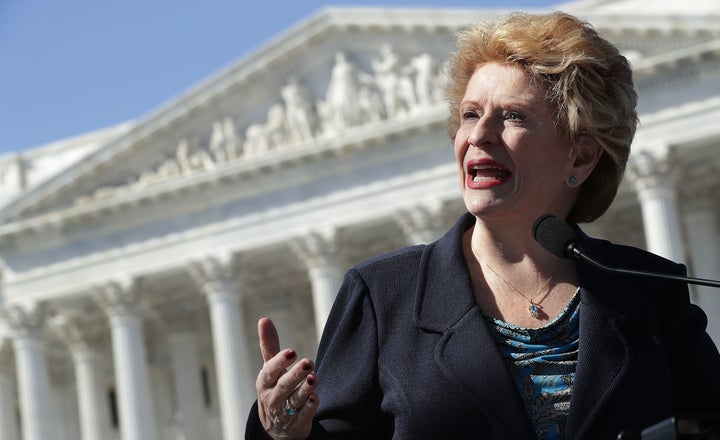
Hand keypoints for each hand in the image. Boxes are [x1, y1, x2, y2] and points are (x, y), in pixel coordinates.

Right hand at [256, 317, 318, 439]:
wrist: (277, 426)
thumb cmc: (274, 387)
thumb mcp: (270, 368)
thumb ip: (269, 345)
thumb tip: (263, 319)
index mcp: (264, 382)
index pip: (270, 372)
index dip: (279, 363)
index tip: (291, 352)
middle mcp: (272, 398)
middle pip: (284, 386)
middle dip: (295, 375)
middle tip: (308, 361)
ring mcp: (284, 413)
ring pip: (295, 401)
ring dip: (305, 390)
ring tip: (314, 378)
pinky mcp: (297, 424)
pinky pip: (303, 416)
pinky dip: (309, 408)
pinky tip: (316, 398)